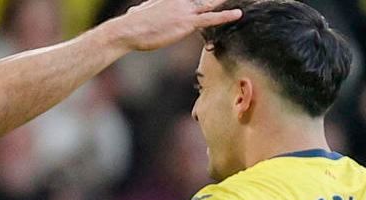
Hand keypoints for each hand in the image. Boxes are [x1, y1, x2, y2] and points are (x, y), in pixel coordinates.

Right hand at [107, 0, 241, 52]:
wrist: (127, 30)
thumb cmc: (131, 24)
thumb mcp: (140, 11)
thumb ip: (145, 8)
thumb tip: (135, 10)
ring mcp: (184, 9)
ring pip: (210, 2)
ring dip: (222, 0)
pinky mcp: (186, 23)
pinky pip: (210, 18)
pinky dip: (225, 15)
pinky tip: (237, 14)